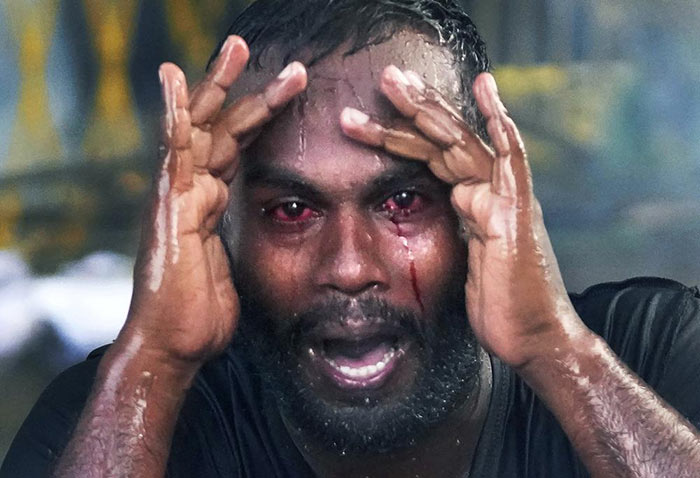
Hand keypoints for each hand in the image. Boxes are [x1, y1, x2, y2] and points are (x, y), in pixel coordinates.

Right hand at [124, 36, 306, 365]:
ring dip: (218, 86)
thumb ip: (236, 236)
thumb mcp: (232, 266)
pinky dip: (173, 115)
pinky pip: (172, 153)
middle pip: (222, 128)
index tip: (290, 92)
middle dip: (248, 90)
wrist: (174, 345)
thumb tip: (257, 228)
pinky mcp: (169, 208)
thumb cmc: (201, 314)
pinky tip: (174, 81)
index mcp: (211, 202)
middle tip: (280, 61)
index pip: (237, 147)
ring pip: (202, 129)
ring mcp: (179, 196)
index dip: (262, 116)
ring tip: (236, 47)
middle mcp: (193, 191)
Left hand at [340, 66, 585, 367]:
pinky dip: (499, 123)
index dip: (402, 134)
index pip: (433, 156)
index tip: (368, 117)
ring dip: (429, 110)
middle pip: (444, 140)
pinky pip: (510, 160)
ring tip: (398, 81)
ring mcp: (503, 199)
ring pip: (461, 142)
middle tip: (384, 78)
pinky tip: (486, 89)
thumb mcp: (460, 264)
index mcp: (471, 203)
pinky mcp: (516, 213)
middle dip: (410, 109)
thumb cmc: (499, 307)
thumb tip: (436, 214)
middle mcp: (488, 193)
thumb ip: (453, 232)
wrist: (533, 339)